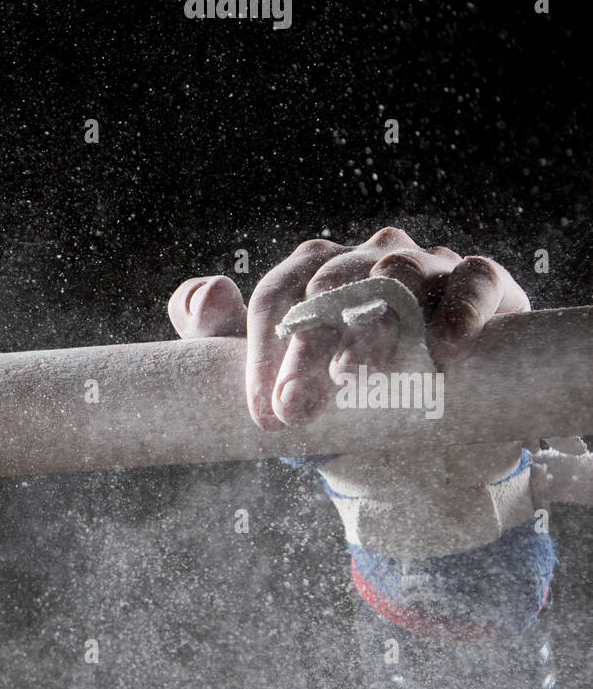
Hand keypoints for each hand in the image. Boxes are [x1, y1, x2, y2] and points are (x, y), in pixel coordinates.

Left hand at [166, 227, 530, 429]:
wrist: (421, 430)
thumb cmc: (333, 392)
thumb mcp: (267, 373)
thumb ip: (213, 334)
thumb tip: (207, 294)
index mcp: (311, 274)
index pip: (277, 295)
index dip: (263, 352)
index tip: (262, 413)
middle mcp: (366, 258)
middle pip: (330, 287)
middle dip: (307, 349)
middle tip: (295, 410)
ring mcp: (425, 266)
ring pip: (397, 276)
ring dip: (372, 328)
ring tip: (354, 379)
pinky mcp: (481, 287)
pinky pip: (472, 282)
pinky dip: (459, 311)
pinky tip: (445, 352)